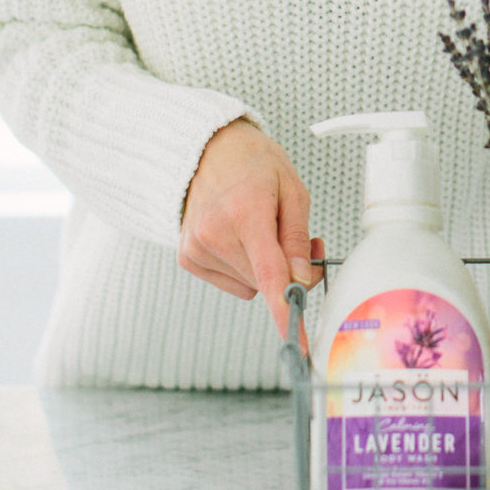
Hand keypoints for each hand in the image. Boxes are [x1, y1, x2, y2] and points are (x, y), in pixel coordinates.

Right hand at [179, 118, 323, 339]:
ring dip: (261, 266)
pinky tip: (235, 234)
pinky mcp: (187, 258)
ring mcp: (196, 248)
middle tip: (288, 232)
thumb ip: (298, 237)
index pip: (270, 274)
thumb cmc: (253, 163)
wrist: (206, 148)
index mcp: (247, 213)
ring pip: (250, 285)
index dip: (286, 310)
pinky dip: (241, 266)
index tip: (297, 340)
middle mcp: (215, 234)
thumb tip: (302, 279)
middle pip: (266, 282)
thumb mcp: (291, 188)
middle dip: (286, 268)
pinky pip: (231, 281)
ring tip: (256, 226)